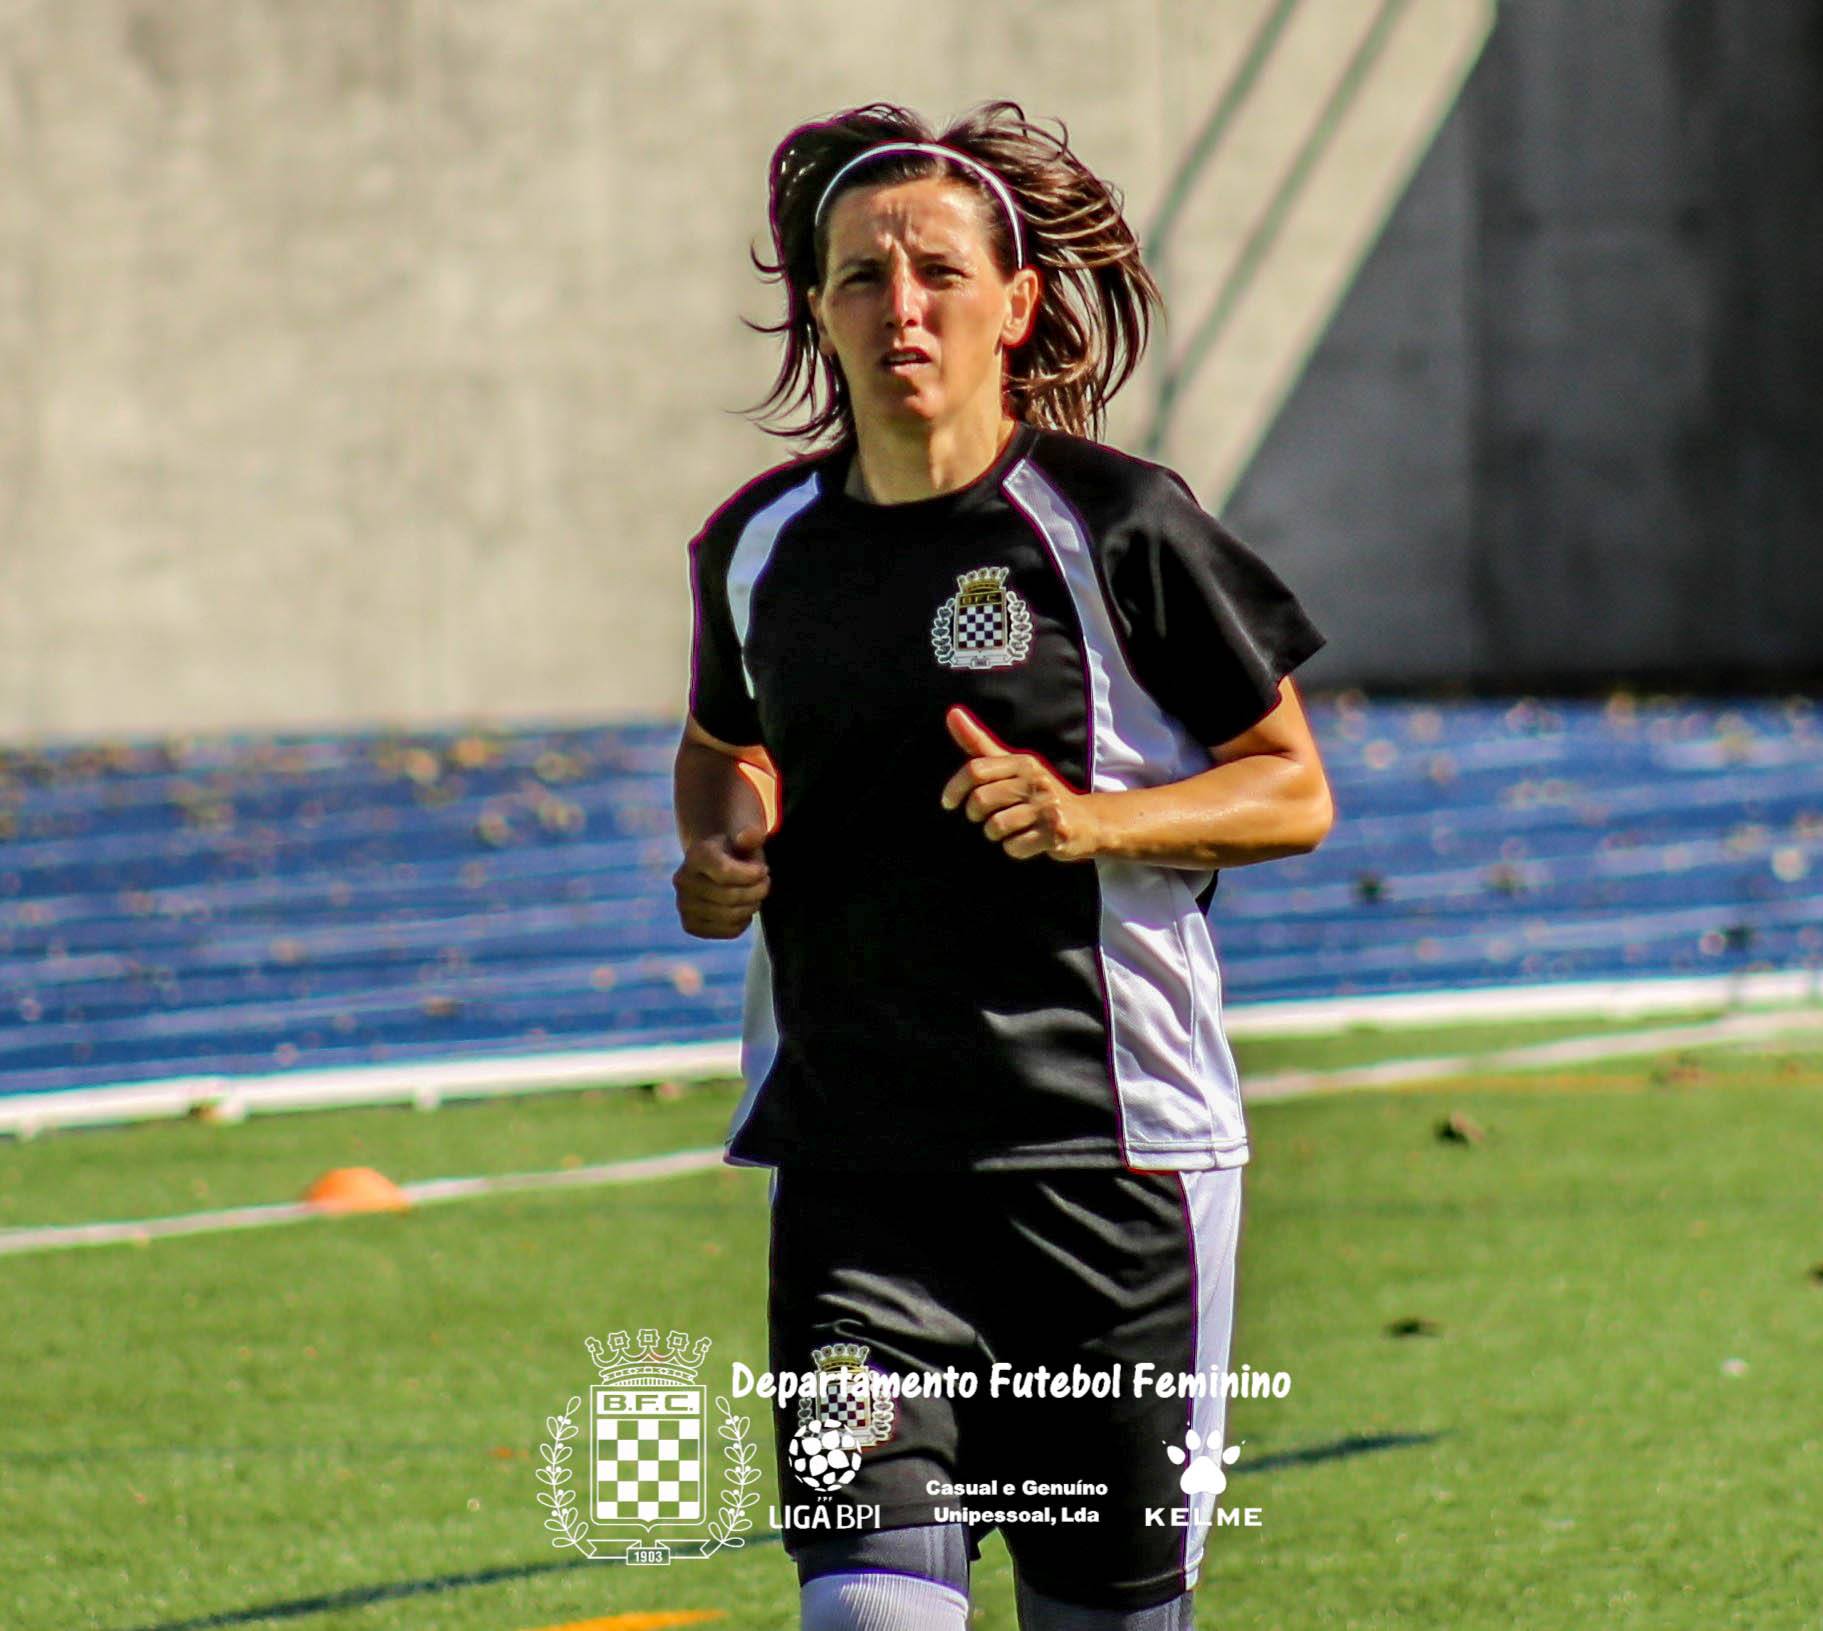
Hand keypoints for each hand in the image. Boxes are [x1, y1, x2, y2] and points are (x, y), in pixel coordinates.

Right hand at [674, 823, 770, 937]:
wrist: (715, 869)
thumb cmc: (736, 852)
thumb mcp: (746, 838)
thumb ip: (751, 834)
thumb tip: (749, 836)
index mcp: (696, 855)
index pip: (725, 872)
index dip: (752, 875)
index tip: (763, 870)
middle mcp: (683, 880)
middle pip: (730, 896)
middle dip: (757, 891)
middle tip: (765, 883)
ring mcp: (683, 904)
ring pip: (730, 916)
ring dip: (752, 906)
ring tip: (756, 894)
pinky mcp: (690, 925)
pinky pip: (728, 931)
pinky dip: (743, 922)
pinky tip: (743, 908)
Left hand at [939, 706, 1100, 861]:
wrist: (1087, 820)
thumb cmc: (1040, 792)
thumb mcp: (1013, 765)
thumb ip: (979, 743)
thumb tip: (952, 713)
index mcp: (1023, 762)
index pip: (975, 769)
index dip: (954, 788)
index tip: (949, 803)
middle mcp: (1036, 781)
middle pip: (981, 801)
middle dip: (976, 815)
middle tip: (986, 818)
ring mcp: (1048, 807)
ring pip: (995, 826)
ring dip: (995, 834)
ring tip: (1010, 829)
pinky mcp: (1056, 833)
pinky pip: (1014, 847)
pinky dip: (1014, 848)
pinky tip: (1027, 841)